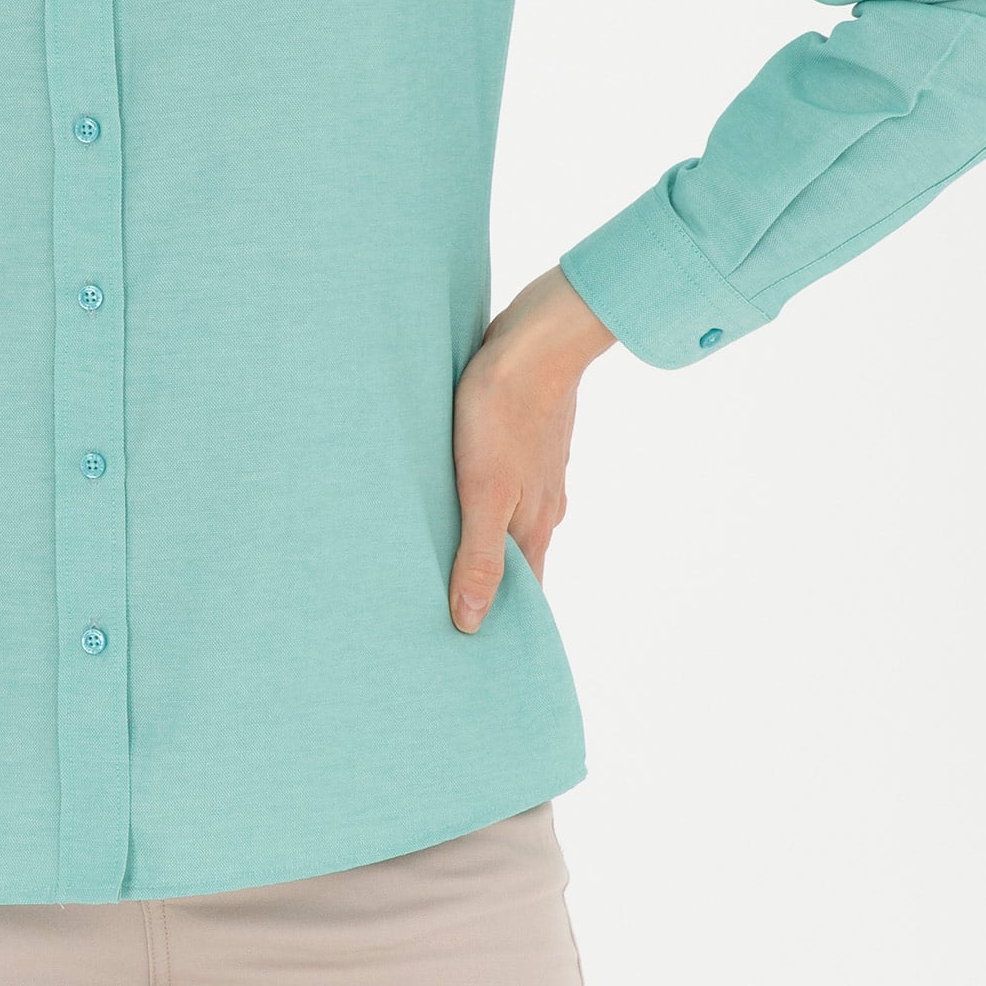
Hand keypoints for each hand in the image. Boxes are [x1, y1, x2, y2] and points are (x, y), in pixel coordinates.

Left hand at [449, 267, 616, 632]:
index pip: (527, 591)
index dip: (505, 620)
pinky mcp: (523, 436)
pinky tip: (455, 490)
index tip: (478, 648)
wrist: (538, 337)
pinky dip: (480, 498)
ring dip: (481, 538)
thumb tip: (472, 622)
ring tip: (443, 554)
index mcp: (535, 524)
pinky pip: (503, 480)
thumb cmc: (503, 411)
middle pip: (517, 557)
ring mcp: (536, 468)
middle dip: (490, 583)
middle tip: (449, 608)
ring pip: (509, 517)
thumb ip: (479, 554)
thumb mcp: (483, 490)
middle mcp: (542, 502)